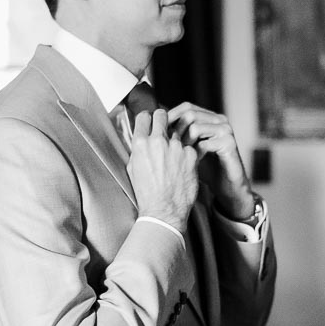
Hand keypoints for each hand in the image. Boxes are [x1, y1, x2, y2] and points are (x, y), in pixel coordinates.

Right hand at [127, 108, 198, 227]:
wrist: (164, 211)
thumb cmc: (147, 193)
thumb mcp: (133, 168)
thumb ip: (138, 149)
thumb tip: (140, 138)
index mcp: (141, 144)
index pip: (144, 116)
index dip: (147, 119)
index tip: (150, 122)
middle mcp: (158, 141)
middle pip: (162, 114)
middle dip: (163, 119)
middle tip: (164, 127)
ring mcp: (177, 147)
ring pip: (178, 129)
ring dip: (176, 136)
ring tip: (174, 151)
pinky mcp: (191, 155)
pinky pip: (189, 145)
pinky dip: (187, 151)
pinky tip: (183, 163)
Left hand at [167, 102, 257, 221]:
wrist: (226, 186)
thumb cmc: (205, 167)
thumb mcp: (189, 147)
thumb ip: (177, 134)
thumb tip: (153, 124)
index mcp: (210, 117)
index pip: (186, 107)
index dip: (170, 116)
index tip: (156, 130)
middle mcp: (219, 120)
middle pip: (190, 114)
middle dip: (175, 129)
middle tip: (166, 145)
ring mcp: (225, 130)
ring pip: (195, 127)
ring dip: (183, 142)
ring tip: (179, 155)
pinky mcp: (229, 144)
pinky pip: (204, 144)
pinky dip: (193, 153)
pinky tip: (190, 162)